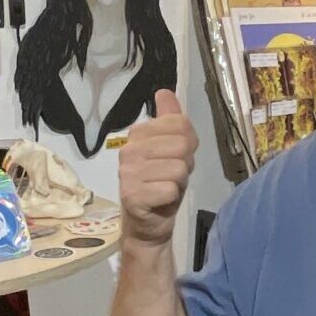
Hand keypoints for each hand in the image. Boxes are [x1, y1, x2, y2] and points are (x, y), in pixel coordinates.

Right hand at [118, 89, 195, 247]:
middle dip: (185, 164)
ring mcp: (128, 173)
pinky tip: (161, 200)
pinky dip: (172, 197)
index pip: (180, 123)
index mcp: (138, 133)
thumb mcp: (170, 148)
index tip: (175, 157)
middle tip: (171, 176)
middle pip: (181, 145)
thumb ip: (170, 119)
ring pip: (178, 168)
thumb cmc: (161, 182)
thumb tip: (164, 91)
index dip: (188, 142)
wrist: (147, 224)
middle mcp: (128, 150)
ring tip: (165, 187)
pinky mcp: (132, 195)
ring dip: (179, 181)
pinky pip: (170, 188)